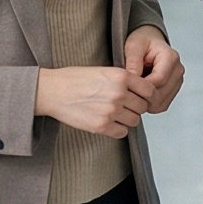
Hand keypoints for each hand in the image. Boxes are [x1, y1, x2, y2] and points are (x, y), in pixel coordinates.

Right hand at [33, 66, 147, 136]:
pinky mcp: (101, 126)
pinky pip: (122, 132)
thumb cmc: (74, 79)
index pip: (150, 90)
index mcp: (121, 77)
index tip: (143, 98)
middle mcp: (118, 93)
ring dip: (127, 119)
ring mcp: (110, 111)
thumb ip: (123, 80)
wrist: (52, 91)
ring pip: (134, 121)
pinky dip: (118, 129)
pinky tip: (108, 122)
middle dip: (136, 107)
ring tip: (115, 114)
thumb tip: (141, 91)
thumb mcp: (103, 70)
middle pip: (143, 107)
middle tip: (125, 106)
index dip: (148, 96)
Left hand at [122, 25, 183, 112]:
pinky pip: (162, 105)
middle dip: (142, 96)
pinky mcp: (173, 91)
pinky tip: (140, 95)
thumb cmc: (142, 42)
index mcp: (170, 57)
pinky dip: (149, 105)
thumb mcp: (133, 46)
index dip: (142, 87)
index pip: (159, 79)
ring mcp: (177, 82)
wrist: (149, 42)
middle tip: (126, 92)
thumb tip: (133, 80)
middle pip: (161, 94)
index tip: (127, 87)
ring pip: (161, 103)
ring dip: (145, 102)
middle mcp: (178, 70)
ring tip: (133, 92)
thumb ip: (133, 62)